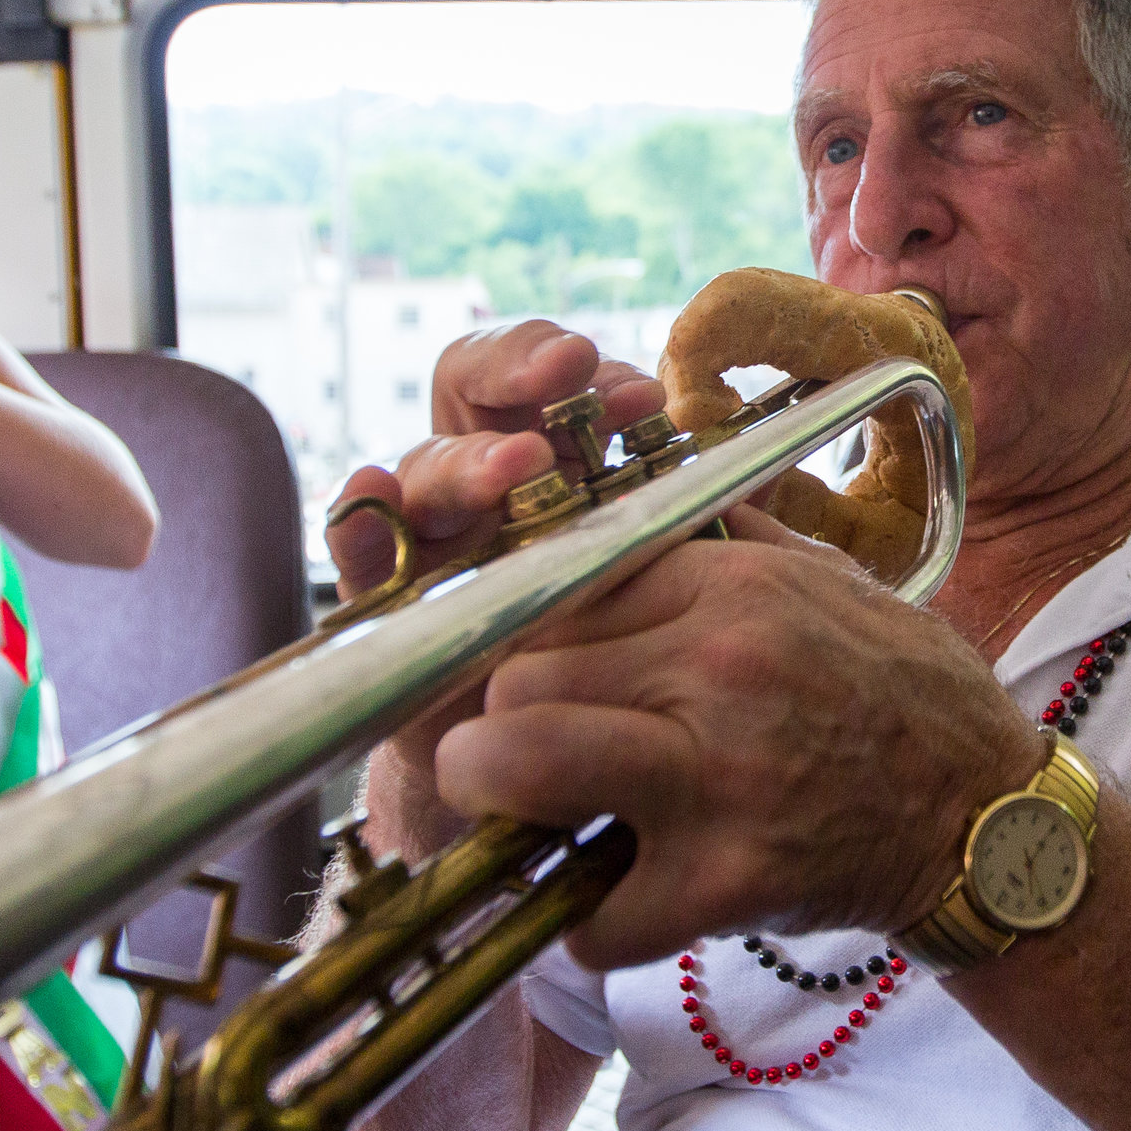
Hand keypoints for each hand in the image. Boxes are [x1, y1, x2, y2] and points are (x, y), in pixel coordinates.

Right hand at [324, 322, 663, 859]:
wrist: (558, 774)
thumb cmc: (618, 659)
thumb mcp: (661, 578)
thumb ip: (691, 516)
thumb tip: (770, 462)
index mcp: (544, 458)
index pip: (532, 372)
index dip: (561, 356)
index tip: (625, 384)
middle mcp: (480, 486)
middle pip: (473, 399)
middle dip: (515, 371)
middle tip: (570, 374)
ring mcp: (430, 541)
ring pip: (425, 469)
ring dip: (468, 456)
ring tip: (516, 464)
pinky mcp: (387, 606)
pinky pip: (361, 553)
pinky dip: (360, 520)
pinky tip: (369, 497)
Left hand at [432, 513, 1048, 968]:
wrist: (991, 814)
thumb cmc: (903, 695)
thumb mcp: (824, 581)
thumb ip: (721, 544)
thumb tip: (621, 509)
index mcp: (731, 589)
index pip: (556, 592)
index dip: (516, 644)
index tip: (513, 682)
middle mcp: (717, 668)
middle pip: (516, 678)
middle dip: (492, 726)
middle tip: (506, 760)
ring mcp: (718, 776)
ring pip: (520, 768)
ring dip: (499, 808)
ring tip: (521, 824)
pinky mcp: (730, 880)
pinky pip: (595, 911)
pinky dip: (588, 924)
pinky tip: (613, 904)